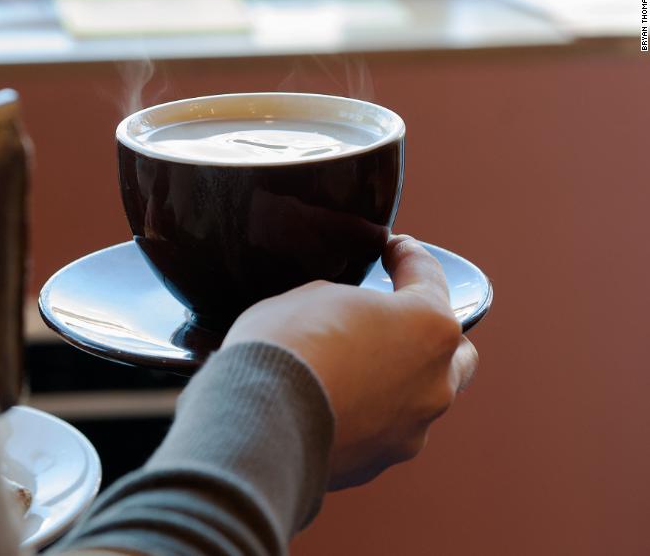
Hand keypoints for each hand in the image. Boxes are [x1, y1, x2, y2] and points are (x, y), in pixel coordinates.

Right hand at [222, 235, 477, 489]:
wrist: (258, 420)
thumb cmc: (285, 346)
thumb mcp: (312, 295)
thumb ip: (347, 301)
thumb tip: (346, 316)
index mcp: (428, 324)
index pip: (428, 275)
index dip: (407, 255)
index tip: (396, 249)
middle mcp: (436, 379)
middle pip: (454, 351)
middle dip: (428, 334)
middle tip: (392, 323)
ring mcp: (412, 428)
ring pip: (422, 398)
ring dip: (398, 381)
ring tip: (356, 371)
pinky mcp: (381, 462)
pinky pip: (384, 431)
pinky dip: (367, 416)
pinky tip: (333, 405)